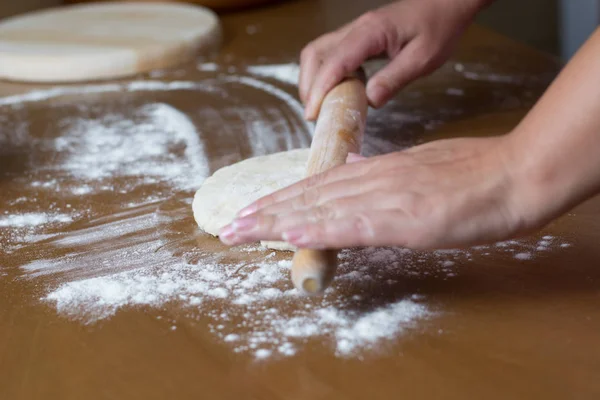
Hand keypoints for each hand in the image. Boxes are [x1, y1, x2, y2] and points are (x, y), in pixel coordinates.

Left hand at [219, 136, 534, 249]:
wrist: (513, 176)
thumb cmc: (473, 174)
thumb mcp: (420, 163)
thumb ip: (382, 168)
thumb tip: (351, 164)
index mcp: (378, 170)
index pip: (320, 184)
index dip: (284, 198)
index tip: (256, 208)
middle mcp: (373, 180)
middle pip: (310, 196)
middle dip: (268, 211)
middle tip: (232, 224)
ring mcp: (385, 198)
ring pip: (321, 209)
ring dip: (278, 221)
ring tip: (243, 230)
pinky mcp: (403, 219)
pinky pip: (352, 226)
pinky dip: (318, 230)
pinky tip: (291, 236)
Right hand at [300, 0, 487, 119]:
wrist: (446, 3)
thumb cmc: (439, 28)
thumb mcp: (424, 58)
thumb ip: (395, 79)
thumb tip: (369, 101)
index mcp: (371, 32)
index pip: (335, 61)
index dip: (320, 88)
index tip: (312, 114)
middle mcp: (356, 29)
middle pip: (315, 53)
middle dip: (309, 85)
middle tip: (313, 114)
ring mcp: (354, 31)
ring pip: (318, 52)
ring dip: (313, 79)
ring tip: (320, 105)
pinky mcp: (357, 37)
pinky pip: (331, 53)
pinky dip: (325, 74)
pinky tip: (337, 90)